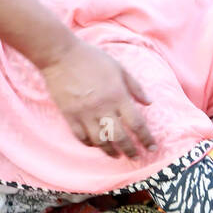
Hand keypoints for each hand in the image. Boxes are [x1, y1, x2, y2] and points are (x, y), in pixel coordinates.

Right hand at [40, 38, 156, 158]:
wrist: (61, 55)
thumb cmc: (92, 59)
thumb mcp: (119, 68)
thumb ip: (135, 87)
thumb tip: (149, 103)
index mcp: (118, 96)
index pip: (136, 124)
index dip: (146, 139)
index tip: (151, 148)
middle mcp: (103, 108)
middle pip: (120, 137)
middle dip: (130, 151)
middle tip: (135, 157)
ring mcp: (84, 113)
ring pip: (100, 141)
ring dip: (111, 151)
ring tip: (117, 155)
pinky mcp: (69, 115)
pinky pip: (81, 137)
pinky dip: (90, 144)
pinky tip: (96, 145)